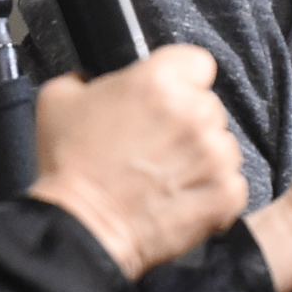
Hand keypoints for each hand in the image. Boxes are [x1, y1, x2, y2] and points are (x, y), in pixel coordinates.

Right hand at [27, 46, 247, 279]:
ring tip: (168, 177)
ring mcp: (216, 154)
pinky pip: (232, 183)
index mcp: (159, 80)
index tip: (168, 99)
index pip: (197, 63)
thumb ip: (87, 78)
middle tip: (157, 146)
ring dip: (203, 158)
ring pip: (223, 145)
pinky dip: (213, 192)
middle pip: (209, 106)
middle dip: (188, 123)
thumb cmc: (69, 166)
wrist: (82, 228)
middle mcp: (194, 112)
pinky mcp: (226, 193)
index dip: (182, 80)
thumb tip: (96, 81)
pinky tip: (181, 198)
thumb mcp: (59, 100)